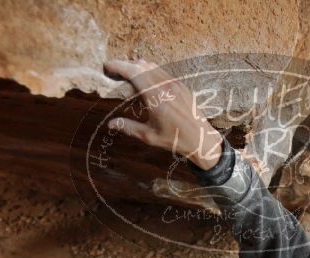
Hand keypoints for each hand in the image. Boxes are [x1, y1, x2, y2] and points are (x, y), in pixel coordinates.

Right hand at [103, 59, 222, 169]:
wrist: (202, 139)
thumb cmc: (176, 139)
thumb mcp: (149, 136)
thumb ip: (129, 127)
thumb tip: (110, 123)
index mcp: (156, 98)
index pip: (134, 73)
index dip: (119, 66)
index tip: (107, 66)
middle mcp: (166, 87)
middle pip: (141, 66)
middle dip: (125, 65)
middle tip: (113, 71)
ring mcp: (175, 84)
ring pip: (152, 66)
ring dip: (137, 66)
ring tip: (126, 74)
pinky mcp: (181, 85)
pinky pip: (162, 72)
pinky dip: (149, 71)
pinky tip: (144, 80)